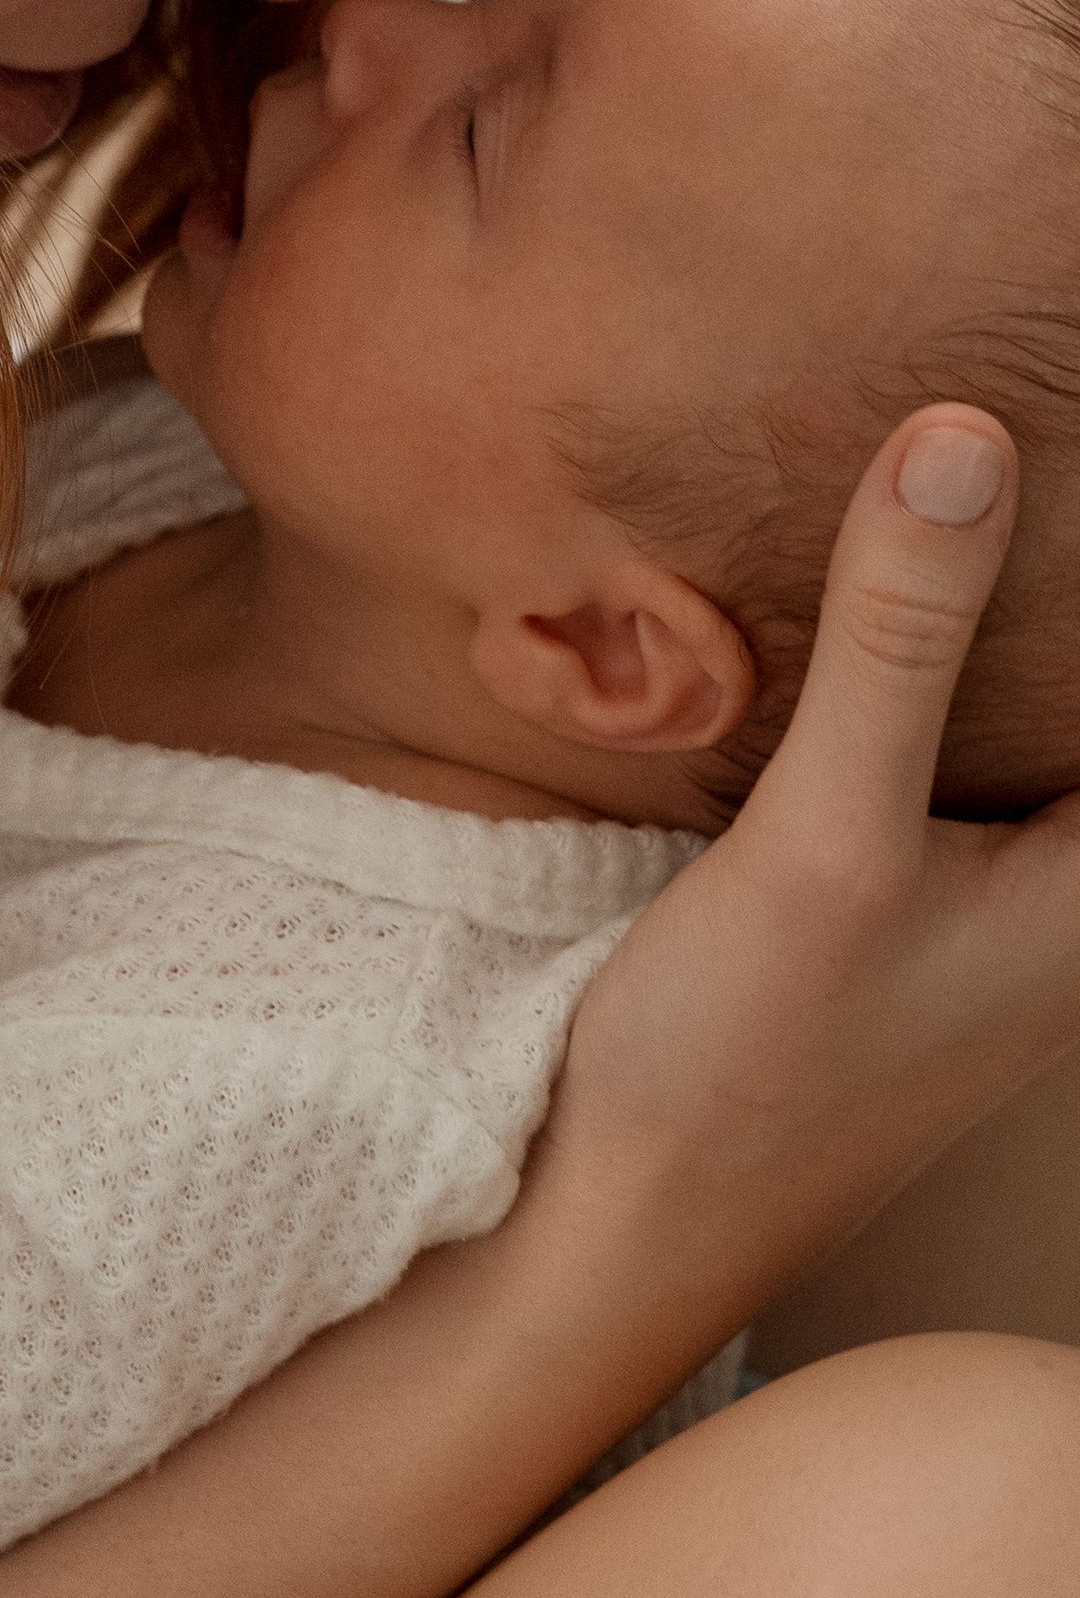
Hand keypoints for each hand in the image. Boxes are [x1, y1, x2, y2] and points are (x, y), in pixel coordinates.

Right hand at [543, 403, 1079, 1303]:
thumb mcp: (828, 836)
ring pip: (1024, 709)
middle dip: (1051, 570)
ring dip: (990, 608)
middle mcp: (1073, 896)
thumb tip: (963, 438)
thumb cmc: (742, 1065)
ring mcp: (989, 897)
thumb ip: (897, 639)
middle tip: (1019, 428)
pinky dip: (921, 657)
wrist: (613, 1222)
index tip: (1063, 426)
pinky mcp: (899, 890)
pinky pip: (946, 737)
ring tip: (954, 468)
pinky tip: (860, 589)